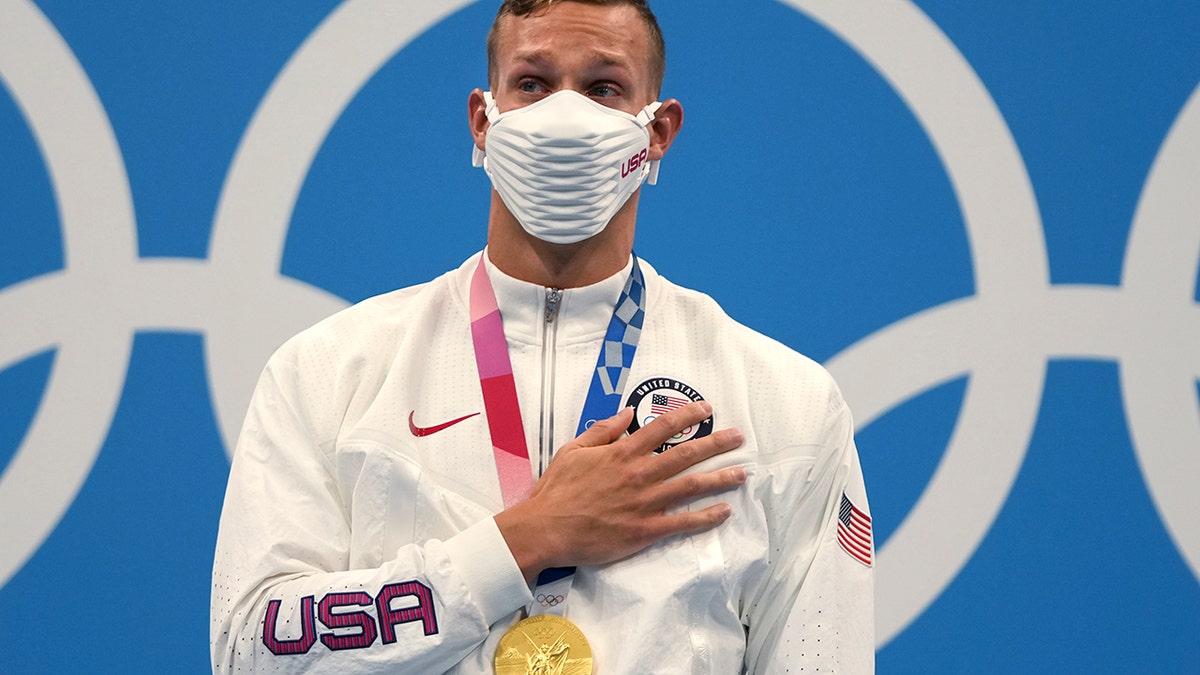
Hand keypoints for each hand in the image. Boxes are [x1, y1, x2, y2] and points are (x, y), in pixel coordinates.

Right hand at [494, 401, 745, 583]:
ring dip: (720, 479)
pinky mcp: (645, 530)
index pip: (662, 427)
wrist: (546, 529)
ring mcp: (645, 503)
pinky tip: (724, 511)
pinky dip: (706, 517)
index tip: (707, 409)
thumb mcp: (573, 449)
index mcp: (622, 453)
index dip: (687, 415)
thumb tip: (627, 412)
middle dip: (716, 443)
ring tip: (741, 474)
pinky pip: (682, 523)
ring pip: (691, 487)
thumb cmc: (557, 489)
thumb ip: (603, 430)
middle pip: (686, 454)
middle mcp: (639, 474)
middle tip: (739, 437)